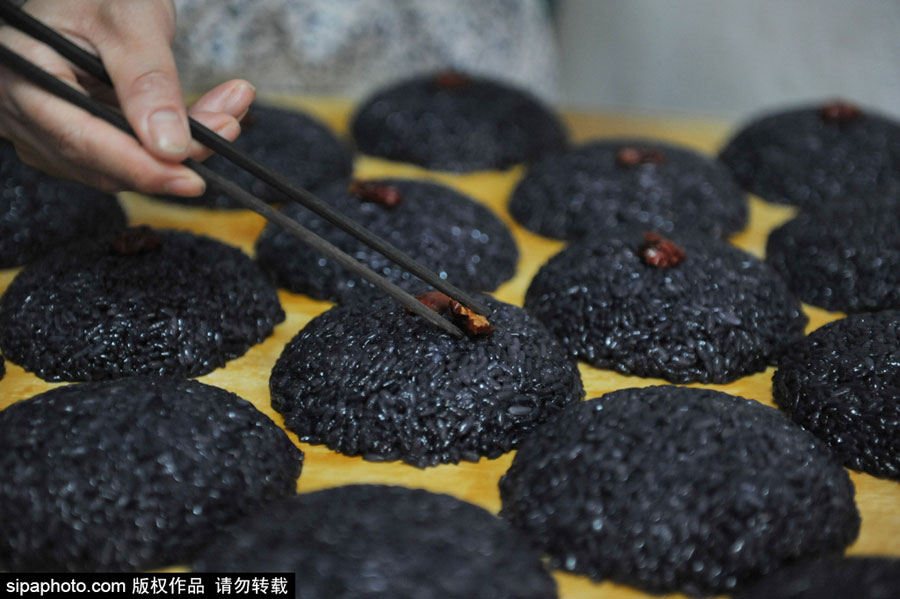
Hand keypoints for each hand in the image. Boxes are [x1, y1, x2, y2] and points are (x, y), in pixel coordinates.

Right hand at [0, 0, 254, 195]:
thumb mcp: (128, 19)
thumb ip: (147, 82)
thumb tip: (170, 148)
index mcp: (22, 71)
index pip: (80, 139)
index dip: (139, 168)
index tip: (191, 180)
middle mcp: (24, 108)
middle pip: (104, 161)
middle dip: (173, 154)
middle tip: (228, 126)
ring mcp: (49, 126)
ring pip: (124, 164)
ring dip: (184, 147)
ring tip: (229, 111)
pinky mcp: (81, 133)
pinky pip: (130, 153)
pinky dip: (176, 140)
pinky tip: (212, 115)